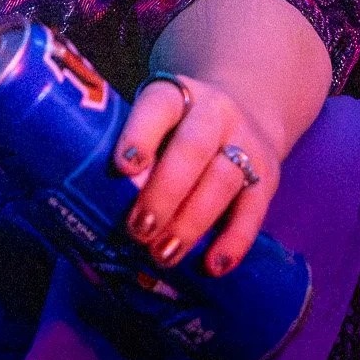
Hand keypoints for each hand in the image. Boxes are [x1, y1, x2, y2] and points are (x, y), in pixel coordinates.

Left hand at [115, 73, 281, 277]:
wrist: (245, 109)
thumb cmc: (174, 127)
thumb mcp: (153, 120)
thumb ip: (133, 149)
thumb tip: (91, 203)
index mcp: (175, 94)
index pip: (158, 107)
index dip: (140, 134)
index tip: (122, 167)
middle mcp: (215, 112)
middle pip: (192, 148)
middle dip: (164, 192)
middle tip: (138, 229)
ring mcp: (246, 142)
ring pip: (224, 179)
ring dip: (192, 221)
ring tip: (163, 254)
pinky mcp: (269, 177)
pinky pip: (254, 210)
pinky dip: (234, 240)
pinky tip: (213, 265)